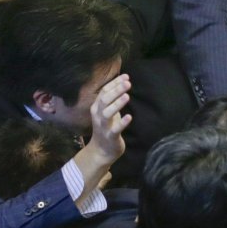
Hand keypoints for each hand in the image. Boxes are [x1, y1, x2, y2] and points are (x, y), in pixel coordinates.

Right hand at [74, 75, 131, 201]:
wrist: (102, 150)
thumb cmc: (107, 127)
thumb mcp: (108, 111)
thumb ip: (113, 98)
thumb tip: (123, 81)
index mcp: (97, 107)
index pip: (104, 91)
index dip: (115, 83)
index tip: (126, 76)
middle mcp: (98, 115)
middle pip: (104, 100)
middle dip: (116, 90)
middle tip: (128, 83)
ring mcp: (103, 126)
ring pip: (107, 113)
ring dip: (117, 104)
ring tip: (127, 96)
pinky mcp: (110, 136)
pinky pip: (115, 129)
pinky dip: (122, 123)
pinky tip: (129, 116)